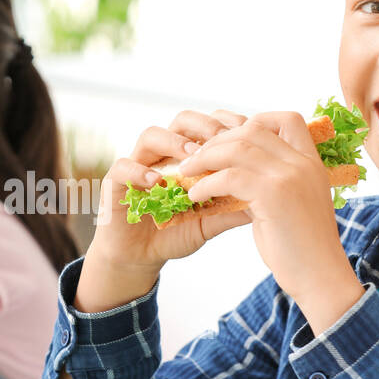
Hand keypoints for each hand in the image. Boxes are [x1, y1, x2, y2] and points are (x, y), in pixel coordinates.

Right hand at [78, 109, 250, 310]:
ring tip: (192, 156)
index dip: (226, 124)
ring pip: (152, 135)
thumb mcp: (208, 222)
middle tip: (222, 138)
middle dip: (204, 125)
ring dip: (174, 142)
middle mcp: (163, 154)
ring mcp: (138, 164)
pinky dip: (139, 171)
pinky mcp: (115, 181)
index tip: (246, 133)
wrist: (139, 258)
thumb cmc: (172, 234)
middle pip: (181, 120)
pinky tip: (156, 182)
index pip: (207, 127)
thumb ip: (230, 210)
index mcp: (187, 157)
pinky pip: (124, 167)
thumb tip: (263, 201)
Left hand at [178, 111, 360, 311]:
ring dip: (206, 158)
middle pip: (253, 129)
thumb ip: (268, 186)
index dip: (253, 122)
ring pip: (238, 148)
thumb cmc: (303, 251)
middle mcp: (303, 163)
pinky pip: (229, 176)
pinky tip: (195, 194)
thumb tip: (235, 177)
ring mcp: (290, 176)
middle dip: (219, 140)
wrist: (321, 279)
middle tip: (196, 157)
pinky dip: (206, 183)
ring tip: (188, 172)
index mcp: (311, 163)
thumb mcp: (288, 208)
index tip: (228, 141)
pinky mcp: (274, 195)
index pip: (286, 119)